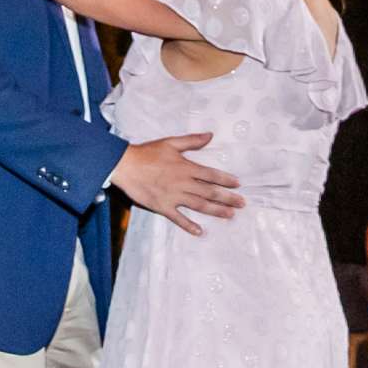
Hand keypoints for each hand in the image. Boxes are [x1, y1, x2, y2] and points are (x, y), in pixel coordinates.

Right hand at [109, 135, 243, 236]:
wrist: (126, 165)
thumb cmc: (148, 152)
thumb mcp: (171, 142)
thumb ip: (192, 141)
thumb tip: (210, 136)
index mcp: (186, 167)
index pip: (211, 174)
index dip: (226, 180)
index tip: (238, 184)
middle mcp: (183, 183)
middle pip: (210, 192)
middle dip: (227, 198)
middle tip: (242, 204)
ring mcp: (173, 196)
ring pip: (199, 205)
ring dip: (216, 211)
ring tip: (230, 215)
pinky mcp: (162, 206)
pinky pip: (178, 218)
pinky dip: (189, 225)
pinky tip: (200, 231)